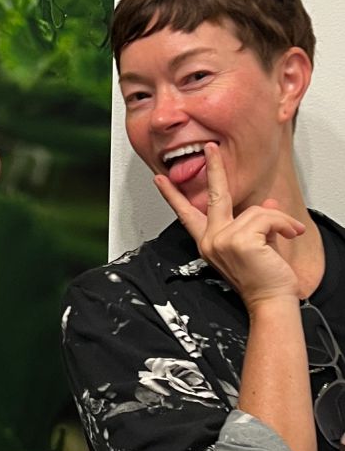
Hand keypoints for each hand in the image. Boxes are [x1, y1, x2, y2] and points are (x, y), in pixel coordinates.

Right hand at [154, 143, 304, 309]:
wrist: (271, 303)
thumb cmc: (264, 281)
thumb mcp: (258, 246)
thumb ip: (258, 225)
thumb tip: (267, 205)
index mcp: (210, 242)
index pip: (187, 214)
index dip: (173, 195)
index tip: (160, 180)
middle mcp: (211, 240)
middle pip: (215, 195)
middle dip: (214, 167)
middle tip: (211, 147)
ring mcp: (222, 239)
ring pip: (255, 211)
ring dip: (277, 221)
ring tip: (287, 234)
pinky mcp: (238, 240)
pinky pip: (267, 216)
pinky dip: (284, 224)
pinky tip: (288, 234)